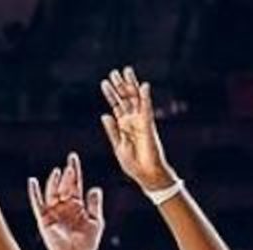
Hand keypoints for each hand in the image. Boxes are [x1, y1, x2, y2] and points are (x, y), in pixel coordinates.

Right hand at [29, 152, 104, 249]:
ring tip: (58, 172)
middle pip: (65, 186)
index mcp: (77, 204)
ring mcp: (53, 211)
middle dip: (67, 177)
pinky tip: (33, 181)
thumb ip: (95, 206)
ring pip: (53, 192)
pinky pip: (37, 203)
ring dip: (54, 182)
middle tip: (70, 168)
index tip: (73, 157)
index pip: (75, 183)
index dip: (75, 170)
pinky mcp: (44, 219)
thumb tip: (95, 188)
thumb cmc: (87, 242)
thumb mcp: (96, 222)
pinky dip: (34, 192)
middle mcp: (64, 205)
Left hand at [98, 68, 175, 192]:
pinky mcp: (149, 126)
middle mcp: (132, 120)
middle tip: (114, 72)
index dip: (110, 94)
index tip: (104, 82)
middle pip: (126, 99)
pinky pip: (147, 109)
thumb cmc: (133, 164)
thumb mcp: (118, 146)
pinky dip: (146, 97)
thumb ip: (112, 130)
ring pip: (136, 99)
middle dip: (120, 85)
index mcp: (123, 126)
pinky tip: (144, 86)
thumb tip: (105, 114)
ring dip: (131, 85)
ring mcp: (141, 121)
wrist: (146, 174)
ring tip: (126, 71)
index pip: (116, 106)